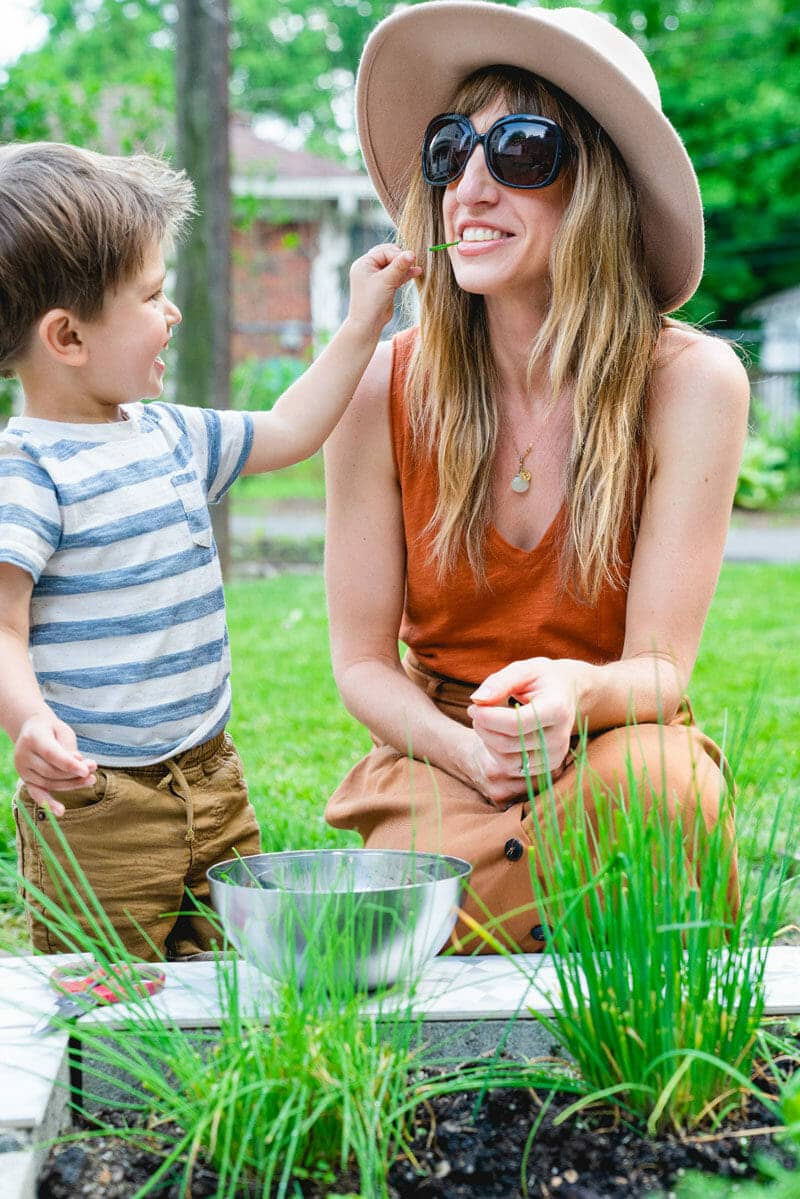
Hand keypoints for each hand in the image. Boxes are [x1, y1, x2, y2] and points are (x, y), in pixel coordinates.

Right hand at [14, 712, 96, 816]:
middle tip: (94, 770)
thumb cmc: (53, 730)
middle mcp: (23, 755)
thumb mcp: (63, 732)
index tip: (88, 770)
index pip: (52, 754)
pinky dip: (48, 803)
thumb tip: (80, 767)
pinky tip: (60, 811)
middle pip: (51, 771)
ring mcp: (22, 769)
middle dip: (75, 774)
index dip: (70, 764)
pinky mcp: (25, 779)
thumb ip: (69, 750)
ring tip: (91, 779)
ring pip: (49, 783)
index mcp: (33, 737)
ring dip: (72, 784)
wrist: (33, 730)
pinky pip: (37, 793)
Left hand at [345, 244, 420, 337]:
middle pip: (388, 256)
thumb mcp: (386, 281)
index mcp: (364, 263)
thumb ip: (399, 266)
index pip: (384, 251)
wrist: (368, 324)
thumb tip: (411, 253)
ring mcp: (376, 278)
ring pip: (393, 267)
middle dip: (401, 259)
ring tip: (418, 267)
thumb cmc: (372, 301)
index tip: (411, 258)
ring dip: (405, 267)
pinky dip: (405, 275)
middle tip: (413, 261)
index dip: (397, 254)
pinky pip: (396, 276)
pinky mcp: (384, 286)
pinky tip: (417, 272)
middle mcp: (369, 268)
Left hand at [467, 657, 579, 803]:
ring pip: (507, 761)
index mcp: (556, 709)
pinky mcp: (549, 766)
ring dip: (488, 741)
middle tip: (476, 710)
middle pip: (507, 743)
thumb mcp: (523, 669)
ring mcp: (556, 755)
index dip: (487, 717)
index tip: (473, 706)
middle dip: (483, 727)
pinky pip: (513, 767)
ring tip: (488, 720)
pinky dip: (498, 752)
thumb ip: (499, 682)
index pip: (515, 724)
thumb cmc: (542, 678)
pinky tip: (499, 733)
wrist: (567, 693)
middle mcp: (560, 737)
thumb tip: (477, 700)